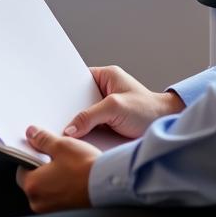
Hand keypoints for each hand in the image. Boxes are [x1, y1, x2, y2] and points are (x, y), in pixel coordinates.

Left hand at [15, 126, 97, 212]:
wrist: (108, 187)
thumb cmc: (84, 167)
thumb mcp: (62, 145)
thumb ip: (43, 140)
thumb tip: (31, 134)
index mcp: (32, 185)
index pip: (21, 171)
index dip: (31, 159)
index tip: (42, 153)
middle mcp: (39, 203)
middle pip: (34, 184)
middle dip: (43, 172)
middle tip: (58, 160)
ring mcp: (52, 212)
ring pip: (47, 193)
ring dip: (54, 183)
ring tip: (70, 171)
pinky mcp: (66, 216)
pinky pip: (59, 201)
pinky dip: (64, 192)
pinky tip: (76, 182)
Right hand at [63, 65, 184, 139]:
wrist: (165, 128)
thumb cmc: (147, 110)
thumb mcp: (116, 108)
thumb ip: (91, 116)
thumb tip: (70, 129)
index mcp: (105, 76)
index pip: (78, 80)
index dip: (64, 88)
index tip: (50, 98)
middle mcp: (104, 90)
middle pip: (78, 99)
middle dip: (69, 109)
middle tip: (54, 118)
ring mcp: (106, 108)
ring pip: (83, 115)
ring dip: (77, 123)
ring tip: (62, 130)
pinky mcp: (108, 124)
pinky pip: (91, 127)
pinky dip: (84, 133)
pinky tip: (76, 140)